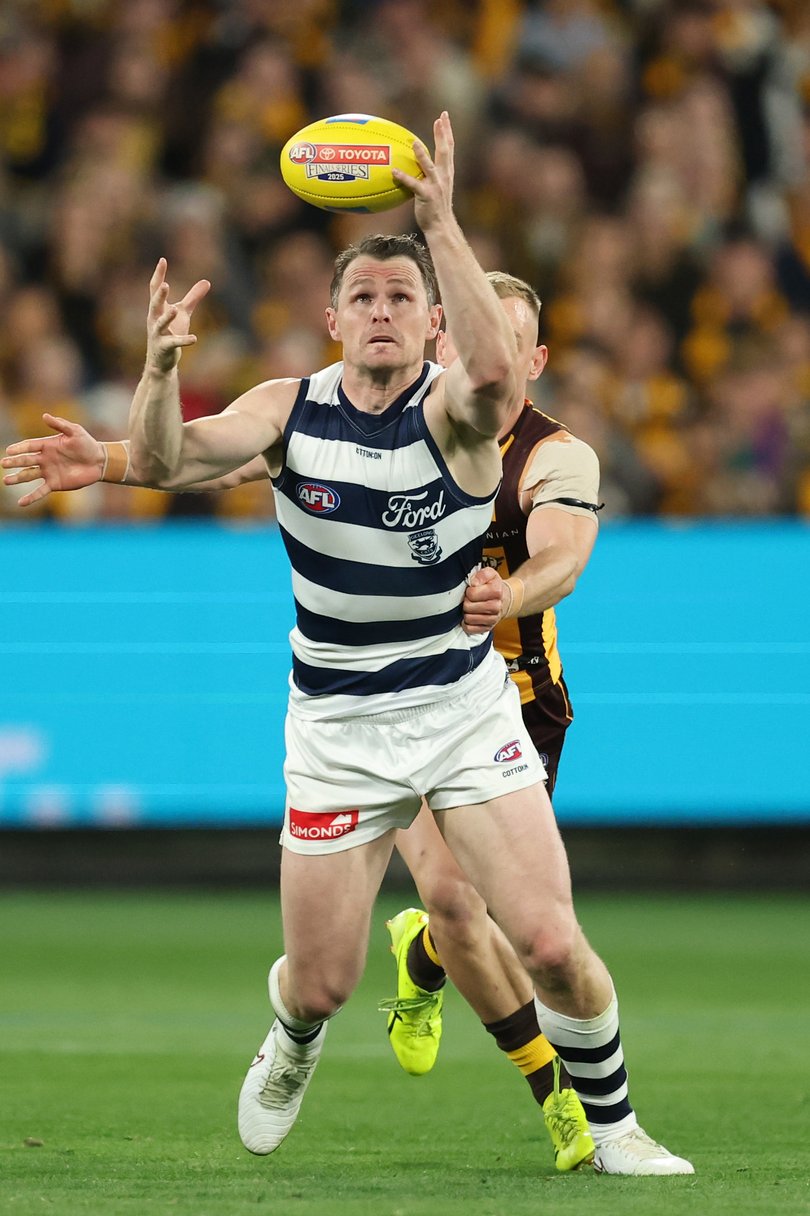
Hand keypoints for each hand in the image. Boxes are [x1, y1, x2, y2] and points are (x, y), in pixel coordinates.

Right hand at [2, 414, 103, 506]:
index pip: (29, 446)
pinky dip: (31, 497)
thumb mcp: (74, 431)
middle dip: (14, 462)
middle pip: (26, 461)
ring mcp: (48, 472)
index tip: (9, 451)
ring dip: (17, 478)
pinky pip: (40, 491)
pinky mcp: (55, 484)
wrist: (99, 461)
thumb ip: (60, 424)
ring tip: (6, 481)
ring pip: (29, 476)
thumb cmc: (87, 444)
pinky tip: (21, 503)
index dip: (19, 448)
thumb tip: (44, 416)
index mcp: (47, 445)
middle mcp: (44, 459)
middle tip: (3, 464)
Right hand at [147, 257, 209, 373]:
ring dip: (167, 317)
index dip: (159, 275)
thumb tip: (207, 281)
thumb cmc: (170, 332)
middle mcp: (154, 319)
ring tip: (175, 310)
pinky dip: (183, 340)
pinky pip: (174, 343)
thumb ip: (193, 297)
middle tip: (165, 285)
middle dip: (159, 296)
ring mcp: (158, 334)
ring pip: (160, 324)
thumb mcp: (183, 313)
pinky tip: (194, 338)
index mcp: (157, 309)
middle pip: (155, 304)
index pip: (155, 289)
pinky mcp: (165, 347)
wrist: (161, 360)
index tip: (163, 260)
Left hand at [393, 111, 454, 234]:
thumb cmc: (435, 208)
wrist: (441, 226)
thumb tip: (415, 162)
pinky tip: (394, 171)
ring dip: (421, 155)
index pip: (449, 148)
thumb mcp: (435, 187)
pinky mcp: (426, 196)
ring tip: (414, 143)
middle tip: (439, 118)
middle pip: (444, 151)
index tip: (444, 116)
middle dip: (442, 134)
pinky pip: (413, 185)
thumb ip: (428, 173)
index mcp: (447, 172)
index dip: (447, 131)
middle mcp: (444, 176)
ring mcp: (436, 186)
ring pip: (429, 167)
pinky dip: (404, 178)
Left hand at [462, 564, 508, 634]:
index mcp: (496, 591)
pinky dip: (467, 623)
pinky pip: (470, 628)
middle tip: (470, 599)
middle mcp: (496, 606)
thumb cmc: (493, 586)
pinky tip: (471, 616)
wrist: (504, 599)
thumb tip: (474, 583)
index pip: (472, 594)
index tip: (472, 590)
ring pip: (468, 618)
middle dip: (466, 602)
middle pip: (468, 607)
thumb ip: (481, 575)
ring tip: (471, 607)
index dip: (469, 591)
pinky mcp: (488, 628)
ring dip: (466, 612)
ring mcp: (492, 619)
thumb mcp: (490, 574)